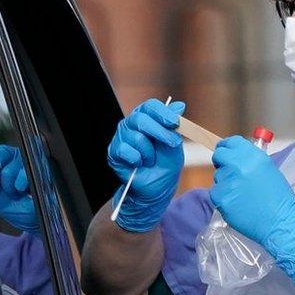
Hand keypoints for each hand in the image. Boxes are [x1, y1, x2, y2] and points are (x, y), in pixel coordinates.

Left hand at [0, 145, 39, 232]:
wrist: (31, 216)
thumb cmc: (10, 203)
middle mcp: (9, 155)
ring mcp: (24, 161)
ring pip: (7, 172)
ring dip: (7, 188)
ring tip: (13, 194)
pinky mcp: (37, 169)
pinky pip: (23, 176)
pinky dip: (19, 187)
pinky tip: (22, 191)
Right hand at [107, 98, 185, 231]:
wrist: (156, 188)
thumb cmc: (165, 164)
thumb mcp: (174, 144)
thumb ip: (174, 126)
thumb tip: (180, 105)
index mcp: (147, 117)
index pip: (151, 106)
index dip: (163, 113)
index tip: (175, 122)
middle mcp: (131, 124)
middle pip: (142, 118)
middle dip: (160, 132)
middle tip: (173, 144)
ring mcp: (121, 137)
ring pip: (137, 138)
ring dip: (150, 153)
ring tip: (151, 161)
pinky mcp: (114, 151)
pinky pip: (127, 151)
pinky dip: (138, 161)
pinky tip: (139, 165)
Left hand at [210, 136, 294, 289]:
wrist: (280, 222)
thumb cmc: (279, 199)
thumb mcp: (268, 170)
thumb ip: (251, 161)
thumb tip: (237, 156)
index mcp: (253, 156)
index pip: (231, 142)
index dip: (227, 147)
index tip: (226, 151)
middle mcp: (239, 165)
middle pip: (219, 155)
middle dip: (222, 162)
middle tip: (229, 172)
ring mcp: (228, 181)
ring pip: (218, 177)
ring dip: (225, 183)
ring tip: (241, 195)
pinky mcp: (220, 197)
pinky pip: (215, 193)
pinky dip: (223, 198)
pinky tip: (237, 205)